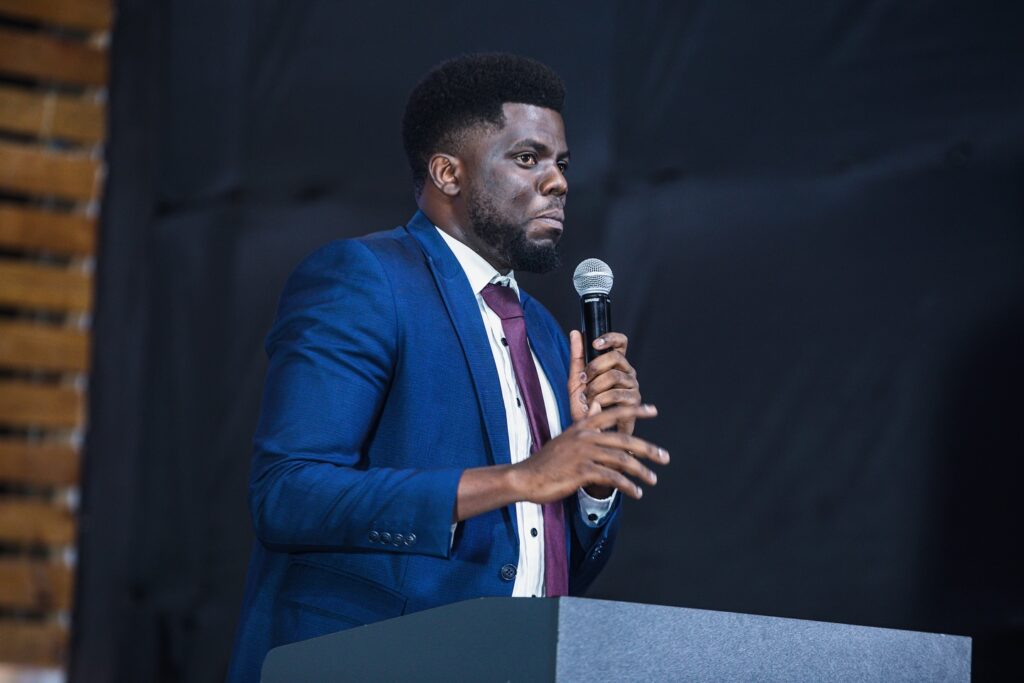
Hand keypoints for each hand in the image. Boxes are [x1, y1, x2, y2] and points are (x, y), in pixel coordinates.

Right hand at [509, 404, 668, 503]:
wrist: (526, 477)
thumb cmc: (547, 460)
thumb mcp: (565, 436)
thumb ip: (584, 422)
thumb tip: (597, 404)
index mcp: (582, 426)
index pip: (613, 413)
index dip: (635, 410)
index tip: (653, 410)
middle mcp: (585, 436)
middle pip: (624, 440)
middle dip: (648, 449)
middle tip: (664, 457)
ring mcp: (584, 453)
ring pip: (621, 460)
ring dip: (641, 472)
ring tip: (653, 480)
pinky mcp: (582, 471)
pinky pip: (612, 478)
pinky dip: (627, 486)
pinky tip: (635, 493)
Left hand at [568, 330, 639, 434]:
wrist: (589, 429)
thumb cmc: (584, 404)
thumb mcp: (576, 379)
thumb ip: (577, 357)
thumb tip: (576, 332)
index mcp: (615, 364)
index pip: (621, 342)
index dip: (610, 338)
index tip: (594, 343)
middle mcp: (627, 372)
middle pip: (615, 357)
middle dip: (594, 368)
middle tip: (583, 381)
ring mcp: (632, 386)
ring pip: (614, 376)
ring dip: (595, 387)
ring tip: (587, 398)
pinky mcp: (634, 402)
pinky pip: (616, 393)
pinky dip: (600, 400)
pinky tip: (595, 406)